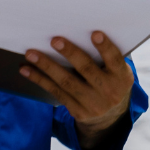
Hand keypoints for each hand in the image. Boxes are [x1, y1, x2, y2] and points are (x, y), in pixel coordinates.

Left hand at [21, 31, 135, 140]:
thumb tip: (78, 33)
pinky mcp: (77, 111)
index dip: (105, 47)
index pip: (114, 60)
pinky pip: (56, 92)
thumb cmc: (111, 81)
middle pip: (87, 69)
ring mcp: (93, 104)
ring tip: (31, 53)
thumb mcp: (118, 71)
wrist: (111, 116)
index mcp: (122, 77)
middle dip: (70, 53)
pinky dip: (40, 79)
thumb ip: (106, 57)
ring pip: (66, 82)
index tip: (95, 33)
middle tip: (54, 40)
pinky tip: (27, 70)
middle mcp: (109, 91)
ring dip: (46, 66)